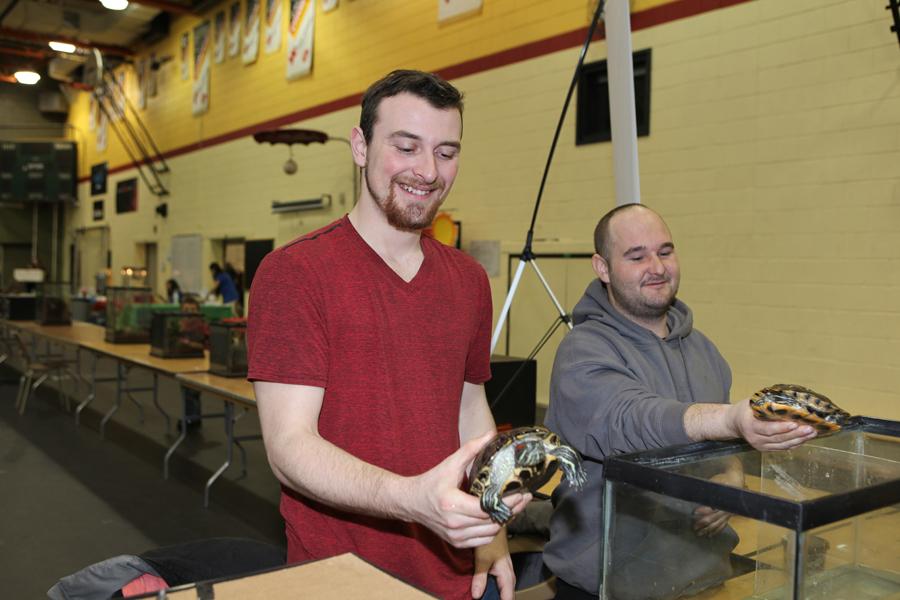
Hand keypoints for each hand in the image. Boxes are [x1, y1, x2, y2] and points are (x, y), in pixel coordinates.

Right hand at [406, 432, 529, 548]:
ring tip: (514, 506)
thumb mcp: (449, 464)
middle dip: (512, 510)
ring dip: (504, 520)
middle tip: (525, 497)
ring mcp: (456, 536)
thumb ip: (471, 449)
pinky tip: (498, 517)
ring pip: (491, 533)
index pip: (488, 508)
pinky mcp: (457, 542)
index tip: (522, 493)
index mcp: (453, 504)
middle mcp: (455, 523)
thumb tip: (490, 434)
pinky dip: (493, 530)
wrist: (410, 503)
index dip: (508, 503)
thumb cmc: (431, 482)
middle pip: (493, 522)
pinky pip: (483, 540)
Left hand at [471, 532, 514, 599]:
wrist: (494, 521)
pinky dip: (500, 584)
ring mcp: (505, 564)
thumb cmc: (490, 539)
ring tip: (496, 597)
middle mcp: (508, 570)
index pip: (508, 594)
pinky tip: (493, 585)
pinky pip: (503, 577)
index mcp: (506, 572)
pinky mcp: (501, 560)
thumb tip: (477, 595)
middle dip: (506, 598)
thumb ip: (480, 577)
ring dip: (503, 591)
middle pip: (510, 589)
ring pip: (507, 583)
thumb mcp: (483, 559)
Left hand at [693, 462, 743, 536]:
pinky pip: (723, 525)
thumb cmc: (724, 480)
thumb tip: (698, 495)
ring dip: (709, 530)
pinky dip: (716, 530)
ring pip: (718, 524)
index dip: (703, 511)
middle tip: (695, 527)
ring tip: (700, 534)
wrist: (737, 481)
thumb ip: (708, 491)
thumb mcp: (714, 482)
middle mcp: (726, 509)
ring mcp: (728, 513)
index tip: (694, 513)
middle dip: (703, 524)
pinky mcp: (729, 515)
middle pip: (714, 518)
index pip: (712, 508)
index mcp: (722, 501)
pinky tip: (711, 535)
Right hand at [729, 399, 816, 450]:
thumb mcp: (751, 403)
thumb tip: (787, 398)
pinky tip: (804, 439)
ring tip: (812, 433)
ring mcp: (761, 446)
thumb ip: (766, 403)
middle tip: (810, 428)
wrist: (733, 423)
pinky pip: (782, 448)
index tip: (795, 424)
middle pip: (779, 439)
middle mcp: (755, 439)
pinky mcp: (765, 449)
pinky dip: (794, 444)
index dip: (782, 428)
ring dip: (799, 440)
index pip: (768, 429)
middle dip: (796, 434)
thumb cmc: (744, 410)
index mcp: (751, 426)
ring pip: (783, 445)